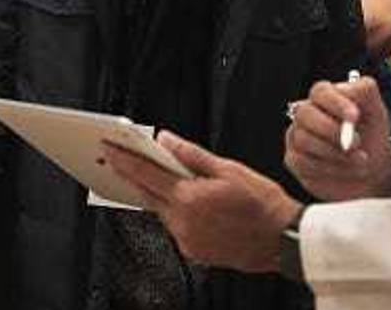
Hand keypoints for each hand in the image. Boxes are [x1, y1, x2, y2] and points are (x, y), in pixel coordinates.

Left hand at [105, 130, 301, 272]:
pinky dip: (175, 212)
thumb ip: (192, 155)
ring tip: (159, 178)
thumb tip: (166, 140)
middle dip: (132, 176)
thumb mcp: (228, 169)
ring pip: (161, 211)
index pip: (145, 174)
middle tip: (118, 160)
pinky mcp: (194, 251)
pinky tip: (184, 202)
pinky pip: (175, 227)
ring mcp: (187, 239)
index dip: (124, 159)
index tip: (108, 149)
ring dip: (157, 194)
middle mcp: (183, 221)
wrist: (282, 240)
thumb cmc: (262, 204)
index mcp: (189, 198)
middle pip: (147, 194)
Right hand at [284, 77, 390, 200]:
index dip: (336, 103)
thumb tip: (347, 91)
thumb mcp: (376, 111)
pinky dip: (331, 168)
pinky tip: (347, 170)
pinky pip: (304, 162)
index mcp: (325, 97)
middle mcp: (306, 113)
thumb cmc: (371, 135)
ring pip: (304, 139)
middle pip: (305, 113)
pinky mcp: (294, 159)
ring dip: (336, 152)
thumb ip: (365, 92)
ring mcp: (297, 136)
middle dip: (332, 130)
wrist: (373, 169)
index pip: (320, 91)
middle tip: (358, 143)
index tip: (355, 117)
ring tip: (360, 160)